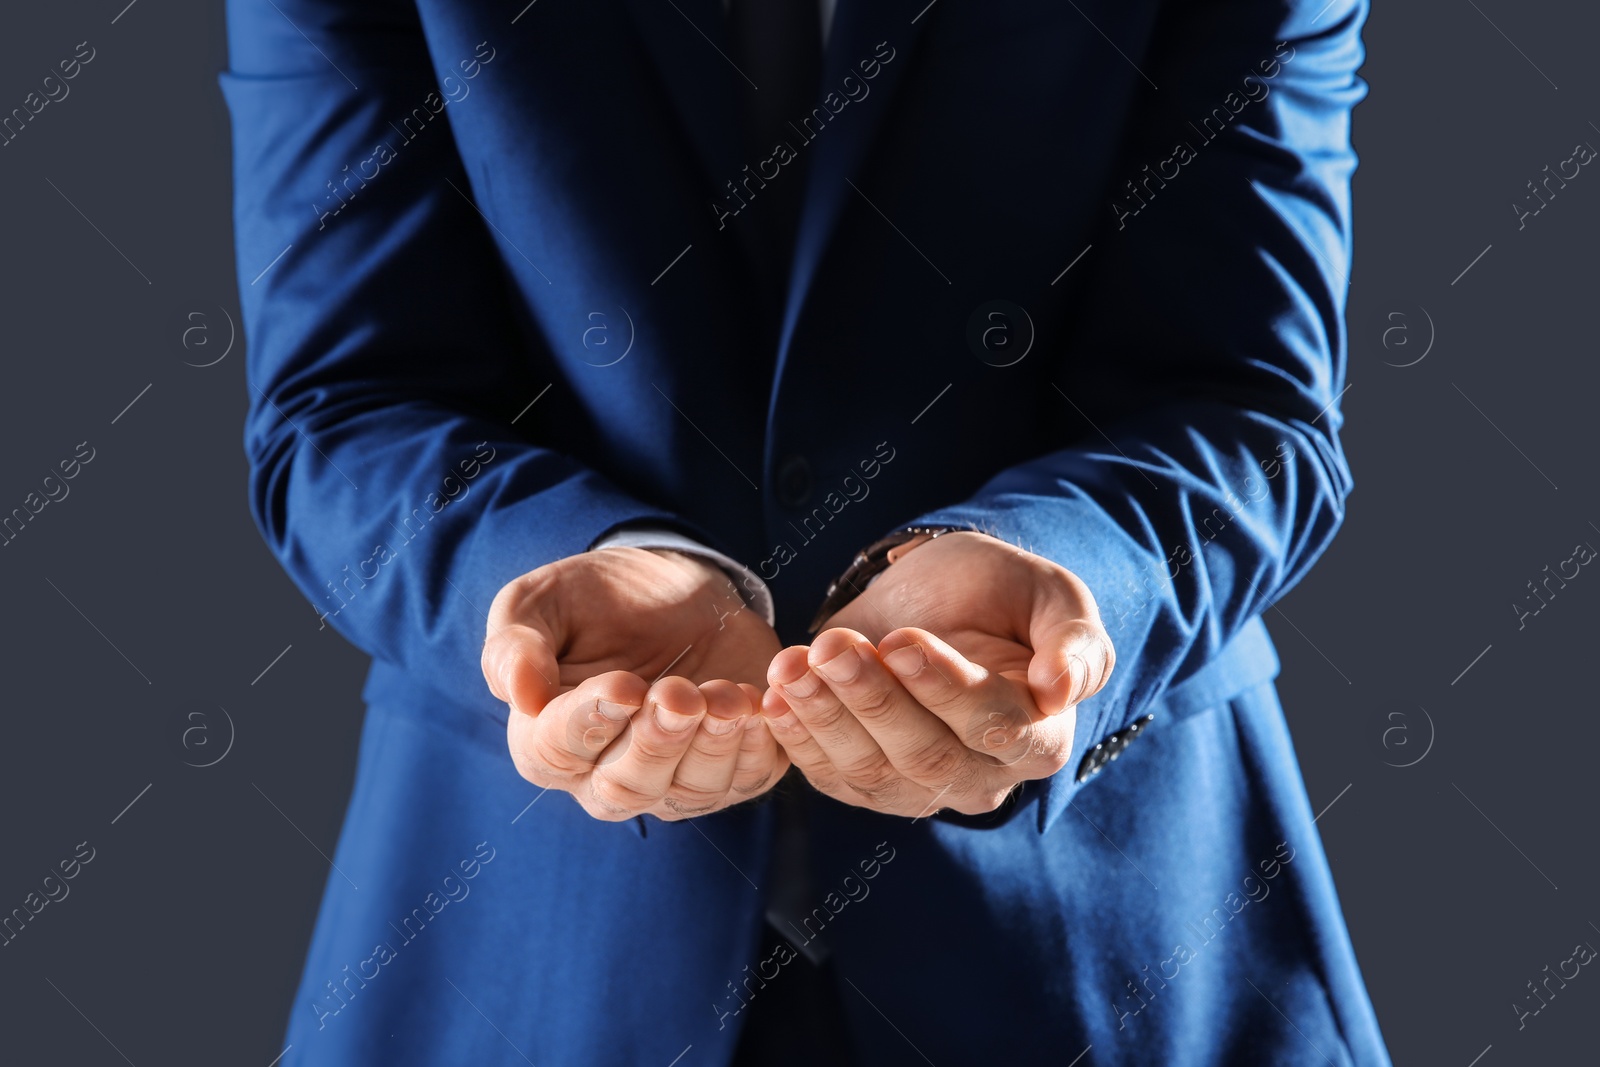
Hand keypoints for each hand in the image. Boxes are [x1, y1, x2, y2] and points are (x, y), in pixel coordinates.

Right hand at [482, 547, 788, 820]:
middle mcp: (605, 778)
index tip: (622, 686)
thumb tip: (518, 695)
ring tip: (726, 696)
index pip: (557, 751)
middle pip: (626, 789)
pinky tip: (758, 701)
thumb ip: (515, 645)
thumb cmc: (593, 601)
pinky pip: (748, 777)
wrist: (672, 591)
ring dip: (712, 746)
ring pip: (690, 792)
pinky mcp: (733, 769)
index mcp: (546, 741)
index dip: (590, 722)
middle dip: (657, 742)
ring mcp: (673, 782)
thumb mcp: (540, 603)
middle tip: (678, 694)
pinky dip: (758, 746)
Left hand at [761, 531, 1113, 817]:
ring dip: (825, 717)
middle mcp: (982, 775)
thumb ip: (1074, 642)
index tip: (901, 642)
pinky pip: (830, 775)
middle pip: (927, 755)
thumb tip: (1060, 691)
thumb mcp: (1052, 596)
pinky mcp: (866, 783)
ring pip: (871, 771)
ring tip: (793, 664)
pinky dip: (798, 738)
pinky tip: (773, 697)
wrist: (937, 597)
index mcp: (1039, 736)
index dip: (945, 689)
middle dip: (873, 700)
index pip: (995, 726)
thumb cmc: (1002, 594)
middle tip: (832, 647)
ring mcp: (921, 788)